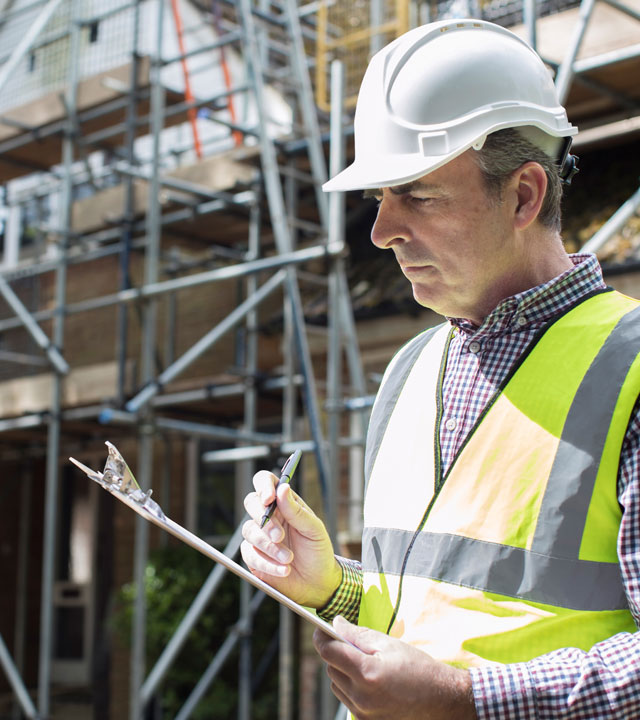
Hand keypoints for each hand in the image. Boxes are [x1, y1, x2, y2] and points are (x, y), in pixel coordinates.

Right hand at [241, 469, 341, 607]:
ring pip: (249, 531)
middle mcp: (269, 516)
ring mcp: (259, 536)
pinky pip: (250, 554)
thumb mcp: (313, 529)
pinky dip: (267, 564)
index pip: (265, 482)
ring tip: (288, 559)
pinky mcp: (253, 556)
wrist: (318, 582)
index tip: (269, 498)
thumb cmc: (318, 551)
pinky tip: (284, 569)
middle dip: (264, 519)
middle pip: (251, 503)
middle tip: (279, 536)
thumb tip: (283, 488)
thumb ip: (296, 510)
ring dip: (269, 547)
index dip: (263, 486)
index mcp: (284, 503)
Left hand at [314, 616, 476, 719]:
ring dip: (343, 670)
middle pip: (330, 668)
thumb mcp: (387, 643)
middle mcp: (361, 697)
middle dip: (337, 652)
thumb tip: (335, 623)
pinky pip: (346, 697)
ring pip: (336, 683)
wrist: (439, 699)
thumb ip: (356, 633)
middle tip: (353, 644)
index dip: (321, 637)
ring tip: (367, 664)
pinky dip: (351, 685)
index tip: (320, 629)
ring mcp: (362, 712)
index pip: (329, 652)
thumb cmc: (416, 667)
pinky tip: (370, 680)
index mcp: (367, 674)